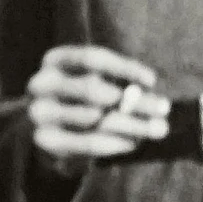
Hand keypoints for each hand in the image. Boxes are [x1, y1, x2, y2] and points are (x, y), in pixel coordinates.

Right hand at [26, 45, 169, 166]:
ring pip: (95, 118)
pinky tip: (134, 143)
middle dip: (133, 100)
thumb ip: (116, 82)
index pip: (93, 58)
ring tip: (156, 129)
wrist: (45, 134)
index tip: (152, 80)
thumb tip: (148, 89)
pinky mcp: (44, 140)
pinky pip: (88, 142)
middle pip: (94, 89)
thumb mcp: (93, 82)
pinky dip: (116, 143)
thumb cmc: (78, 102)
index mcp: (54, 59)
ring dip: (131, 124)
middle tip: (163, 109)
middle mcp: (41, 83)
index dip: (124, 68)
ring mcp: (39, 112)